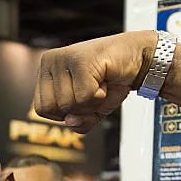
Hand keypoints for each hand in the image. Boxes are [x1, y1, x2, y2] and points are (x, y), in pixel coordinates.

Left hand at [35, 30, 155, 132]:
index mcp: (46, 72)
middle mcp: (50, 62)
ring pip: (68, 104)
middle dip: (78, 109)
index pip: (41, 109)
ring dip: (91, 102)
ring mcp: (64, 58)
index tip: (81, 98)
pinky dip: (99, 96)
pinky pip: (84, 97)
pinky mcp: (80, 60)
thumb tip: (70, 121)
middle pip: (53, 109)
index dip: (64, 114)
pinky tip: (104, 80)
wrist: (138, 59)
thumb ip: (79, 122)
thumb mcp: (92, 110)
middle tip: (93, 90)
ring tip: (99, 83)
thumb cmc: (112, 80)